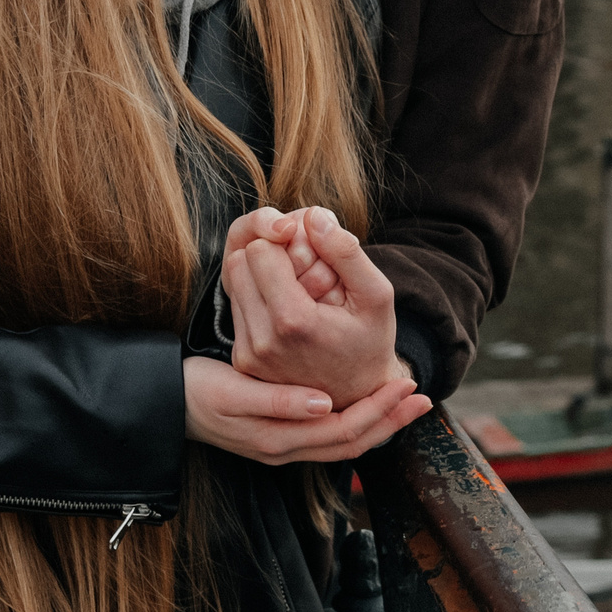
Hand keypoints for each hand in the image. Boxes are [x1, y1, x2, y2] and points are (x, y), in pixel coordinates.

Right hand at [183, 355, 429, 463]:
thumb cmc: (195, 393)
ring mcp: (283, 446)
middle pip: (353, 442)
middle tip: (422, 396)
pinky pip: (327, 434)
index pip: (346, 431)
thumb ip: (277, 402)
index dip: (381, 411)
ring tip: (404, 400)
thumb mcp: (233, 394)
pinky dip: (354, 419)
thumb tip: (323, 405)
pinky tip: (364, 400)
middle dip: (390, 421)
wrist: (160, 404)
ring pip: (342, 441)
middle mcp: (287, 449)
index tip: (408, 386)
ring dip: (377, 422)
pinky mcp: (277, 434)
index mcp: (281, 439)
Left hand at [222, 206, 404, 406]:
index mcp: (294, 322)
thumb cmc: (371, 341)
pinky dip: (258, 300)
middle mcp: (262, 340)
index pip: (260, 250)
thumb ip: (347, 253)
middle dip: (268, 255)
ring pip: (234, 284)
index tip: (311, 253)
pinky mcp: (242, 360)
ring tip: (297, 290)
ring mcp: (248, 354)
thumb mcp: (377, 295)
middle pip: (239, 263)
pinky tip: (288, 310)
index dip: (285, 241)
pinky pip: (238, 308)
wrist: (358, 395)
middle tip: (302, 267)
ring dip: (260, 276)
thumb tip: (313, 217)